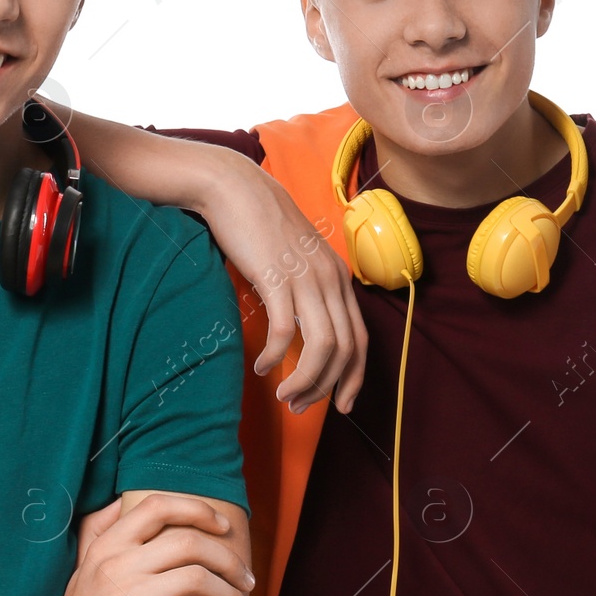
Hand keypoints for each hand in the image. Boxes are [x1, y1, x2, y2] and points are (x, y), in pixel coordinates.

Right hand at [37, 494, 255, 595]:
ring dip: (232, 595)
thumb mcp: (85, 563)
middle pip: (190, 543)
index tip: (222, 526)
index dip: (196, 509)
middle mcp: (117, 565)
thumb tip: (125, 499)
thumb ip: (101, 528)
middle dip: (230, 560)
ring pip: (199, 580)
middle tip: (248, 579)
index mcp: (109, 544)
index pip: (158, 507)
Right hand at [199, 150, 368, 413]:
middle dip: (327, 387)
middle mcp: (330, 280)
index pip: (360, 340)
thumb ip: (308, 290)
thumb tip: (304, 330)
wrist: (235, 188)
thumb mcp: (298, 259)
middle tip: (302, 407)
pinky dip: (276, 356)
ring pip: (322, 346)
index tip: (341, 405)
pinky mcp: (277, 277)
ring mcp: (306, 278)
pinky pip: (285, 331)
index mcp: (339, 278)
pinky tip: (262, 367)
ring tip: (285, 396)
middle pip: (344, 349)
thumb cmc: (261, 225)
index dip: (353, 377)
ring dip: (305, 380)